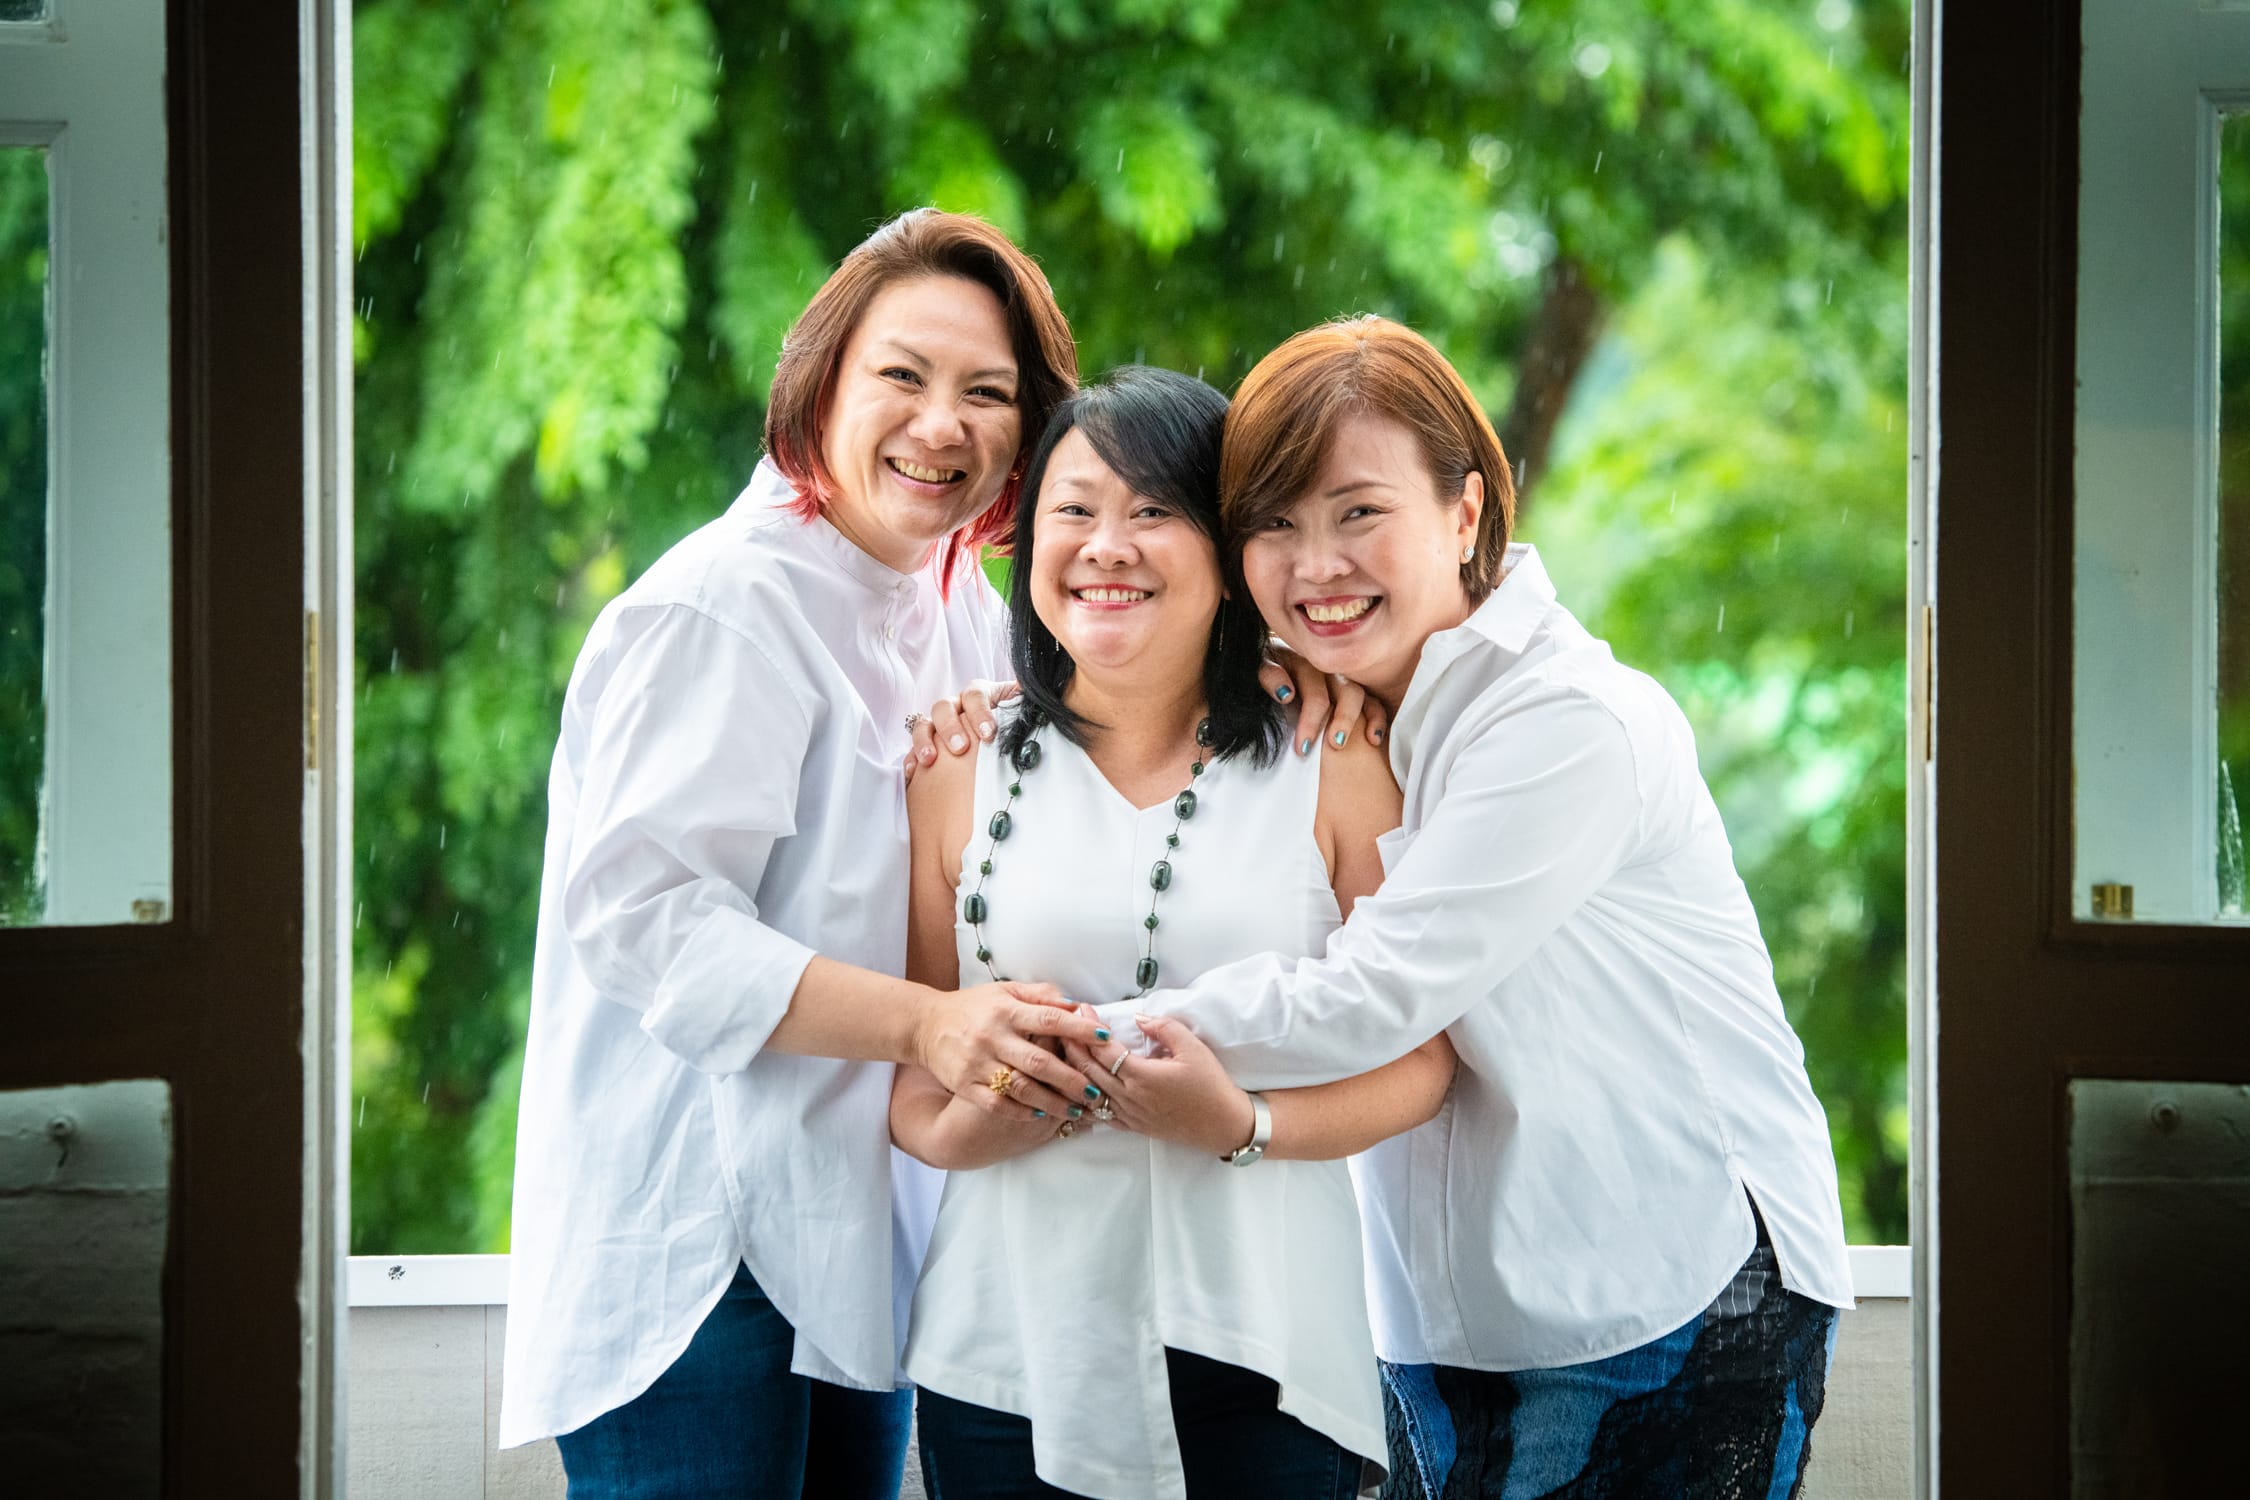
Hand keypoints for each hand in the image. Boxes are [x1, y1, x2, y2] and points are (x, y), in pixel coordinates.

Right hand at [904, 679, 1020, 778]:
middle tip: (960, 748)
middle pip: (944, 707)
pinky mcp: (930, 746)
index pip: (974, 694)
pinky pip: (914, 749)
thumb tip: (1041, 708)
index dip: (979, 712)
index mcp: (980, 695)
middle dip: (950, 727)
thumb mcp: (1025, 712)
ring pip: (925, 725)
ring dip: (925, 741)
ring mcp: (940, 725)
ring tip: (930, 761)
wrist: (1012, 737)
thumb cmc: (1018, 725)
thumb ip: (1027, 708)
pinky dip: (911, 759)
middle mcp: (957, 707)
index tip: (989, 734)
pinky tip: (913, 773)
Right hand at [914, 981, 1106, 1120]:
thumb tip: (1075, 1005)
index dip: (1079, 1029)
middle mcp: (993, 1037)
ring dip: (1052, 1101)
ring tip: (1077, 1110)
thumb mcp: (1004, 991)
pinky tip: (1042, 1114)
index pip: (1049, 1020)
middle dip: (1071, 1079)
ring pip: (1021, 1088)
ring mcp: (978, 1064)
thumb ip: (1040, 995)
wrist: (925, 1025)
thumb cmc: (972, 1007)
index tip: (1104, 1038)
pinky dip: (1022, 1111)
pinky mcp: (965, 1085)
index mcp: (1005, 1011)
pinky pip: (997, 1104)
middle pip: (1039, 1062)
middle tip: (1097, 1090)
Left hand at [1062, 1007, 1254, 1157]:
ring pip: (1089, 1092)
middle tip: (1063, 1026)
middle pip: (1089, 1070)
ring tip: (1063, 1052)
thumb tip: (1139, 1018)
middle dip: (1072, 1045)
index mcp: (1142, 1077)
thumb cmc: (1211, 1086)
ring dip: (1073, 1071)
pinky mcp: (1133, 1126)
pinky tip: (1074, 1090)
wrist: (1223, 1124)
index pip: (1104, 1050)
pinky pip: (1099, 1115)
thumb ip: (1164, 1028)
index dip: (1089, 1028)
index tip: (1083, 1010)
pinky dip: (1083, 1100)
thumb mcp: (1193, 1048)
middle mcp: (1130, 1098)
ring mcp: (1129, 1115)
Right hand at [1257, 645, 1386, 756]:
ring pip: (1313, 676)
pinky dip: (1278, 681)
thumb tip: (1370, 751)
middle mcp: (1319, 673)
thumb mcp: (1317, 734)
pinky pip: (1272, 668)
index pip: (1366, 697)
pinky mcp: (1262, 661)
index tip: (1373, 740)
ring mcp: (1291, 663)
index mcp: (1336, 688)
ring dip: (1314, 711)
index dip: (1374, 716)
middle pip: (1345, 687)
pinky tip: (1283, 698)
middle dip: (1345, 717)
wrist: (1240, 708)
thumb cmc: (1284, 731)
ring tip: (1305, 744)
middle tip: (1336, 745)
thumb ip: (1337, 737)